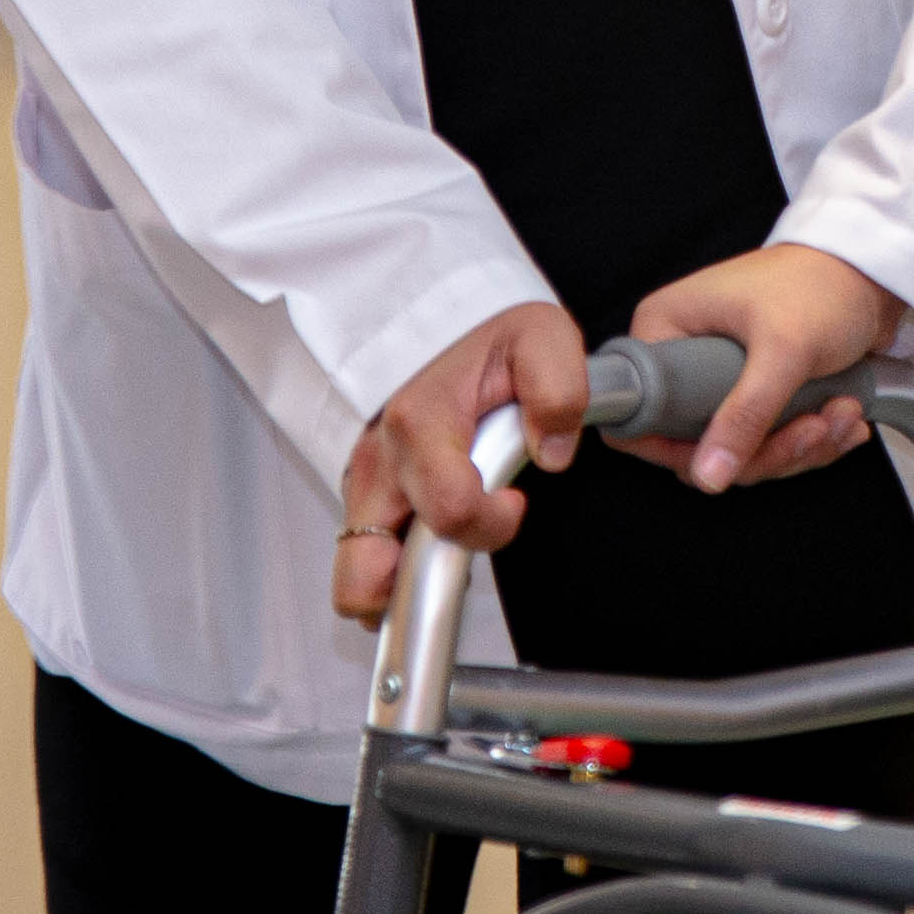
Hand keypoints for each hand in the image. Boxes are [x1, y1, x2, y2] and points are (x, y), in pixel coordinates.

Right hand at [335, 300, 594, 624]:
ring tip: (452, 548)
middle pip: (367, 572)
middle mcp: (380, 462)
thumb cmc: (490, 337)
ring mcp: (365, 484)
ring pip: (356, 576)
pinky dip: (394, 571)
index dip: (492, 523)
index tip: (514, 501)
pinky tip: (434, 541)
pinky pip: (363, 560)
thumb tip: (551, 454)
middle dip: (419, 590)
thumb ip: (557, 391)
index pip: (448, 511)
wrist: (444, 323)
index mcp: (419, 423)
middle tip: (466, 553)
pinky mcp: (363, 497)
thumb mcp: (541, 338)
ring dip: (402, 587)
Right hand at [622, 244, 907, 493]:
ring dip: (802, 445)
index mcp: (667, 330)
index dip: (678, 451)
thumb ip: (744, 416)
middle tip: (815, 427)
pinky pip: (773, 441)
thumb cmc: (822, 283)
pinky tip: (845, 417)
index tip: (728, 461)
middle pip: (701, 445)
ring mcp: (723, 377)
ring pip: (744, 450)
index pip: (640, 416)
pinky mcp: (759, 392)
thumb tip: (707, 476)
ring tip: (842, 413)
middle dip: (769, 449)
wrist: (874, 271)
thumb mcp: (783, 349)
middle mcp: (686, 356)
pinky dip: (814, 439)